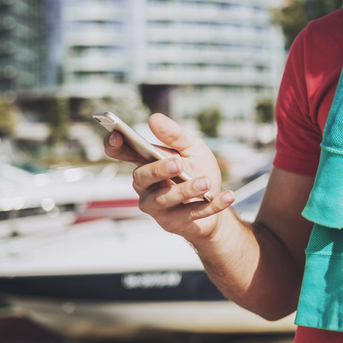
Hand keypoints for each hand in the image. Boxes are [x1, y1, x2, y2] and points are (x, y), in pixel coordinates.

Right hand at [103, 113, 235, 240]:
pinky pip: (192, 215)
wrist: (215, 201)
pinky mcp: (174, 223)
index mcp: (146, 164)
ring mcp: (157, 207)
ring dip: (186, 190)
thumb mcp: (192, 148)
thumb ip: (175, 136)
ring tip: (205, 182)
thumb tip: (154, 118)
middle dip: (159, 170)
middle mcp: (146, 187)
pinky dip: (212, 205)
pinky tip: (228, 195)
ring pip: (164, 200)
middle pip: (142, 178)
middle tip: (178, 163)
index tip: (117, 134)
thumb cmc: (198, 171)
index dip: (114, 145)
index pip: (122, 153)